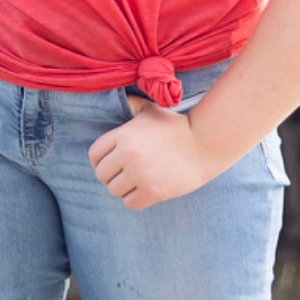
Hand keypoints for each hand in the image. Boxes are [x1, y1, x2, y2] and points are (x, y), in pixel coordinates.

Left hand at [88, 95, 214, 209]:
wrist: (204, 143)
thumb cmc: (175, 127)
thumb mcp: (151, 111)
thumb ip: (132, 105)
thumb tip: (120, 97)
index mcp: (123, 135)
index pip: (95, 155)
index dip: (100, 160)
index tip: (112, 163)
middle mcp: (128, 154)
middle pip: (101, 175)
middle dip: (112, 175)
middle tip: (127, 173)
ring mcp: (140, 174)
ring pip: (114, 190)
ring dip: (124, 188)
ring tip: (138, 180)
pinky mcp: (153, 191)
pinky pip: (130, 203)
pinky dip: (136, 198)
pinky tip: (147, 189)